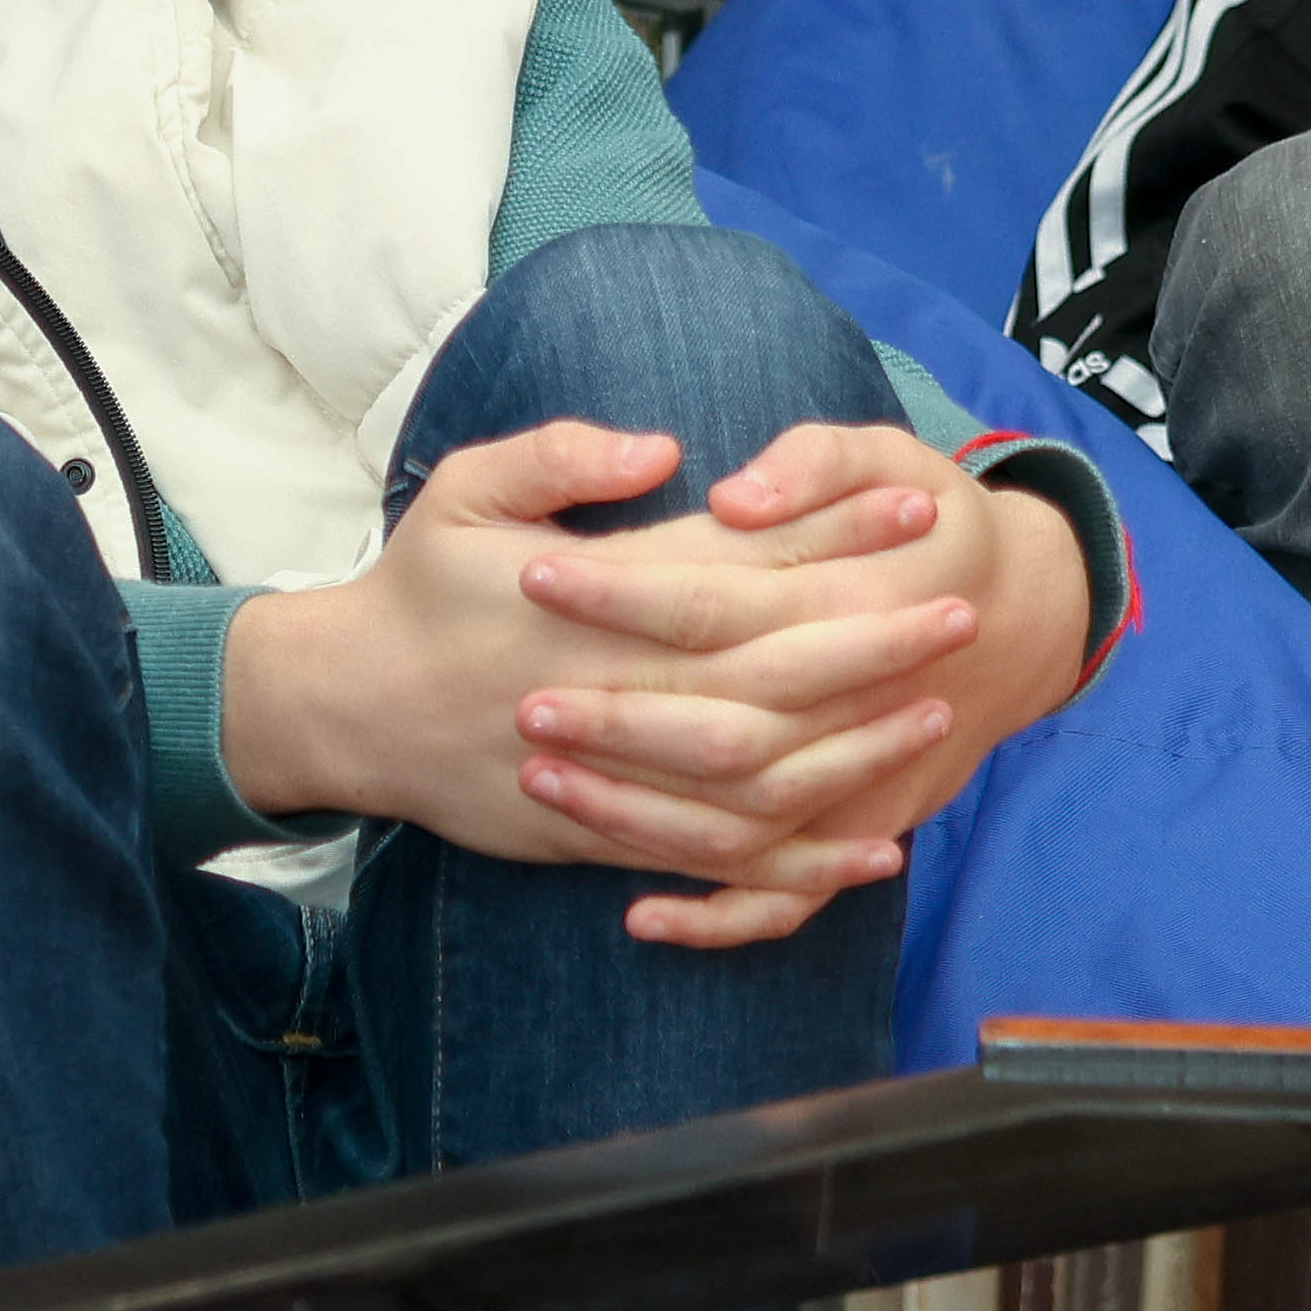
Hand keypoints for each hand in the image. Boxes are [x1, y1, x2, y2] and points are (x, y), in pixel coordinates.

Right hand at [225, 419, 997, 918]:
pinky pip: (720, 862)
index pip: (742, 562)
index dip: (836, 532)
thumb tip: (663, 446)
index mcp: (594, 595)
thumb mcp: (466, 489)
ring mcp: (613, 772)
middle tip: (963, 608)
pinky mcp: (603, 835)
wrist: (347, 708)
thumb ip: (561, 454)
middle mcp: (615, 687)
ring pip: (762, 777)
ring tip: (936, 711)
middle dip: (877, 642)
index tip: (916, 500)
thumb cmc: (414, 588)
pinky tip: (874, 851)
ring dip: (858, 748)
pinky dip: (802, 864)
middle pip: (774, 671)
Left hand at [510, 425, 1101, 950]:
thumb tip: (733, 501)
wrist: (1021, 612)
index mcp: (845, 602)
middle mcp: (849, 707)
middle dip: (611, 723)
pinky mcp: (855, 829)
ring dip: (635, 816)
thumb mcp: (884, 453)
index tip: (533, 576)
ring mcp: (855, 783)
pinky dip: (717, 921)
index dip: (615, 593)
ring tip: (542, 779)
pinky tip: (638, 917)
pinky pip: (784, 898)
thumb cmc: (931, 519)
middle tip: (525, 703)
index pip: (707, 603)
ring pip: (735, 825)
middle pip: (714, 730)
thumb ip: (810, 462)